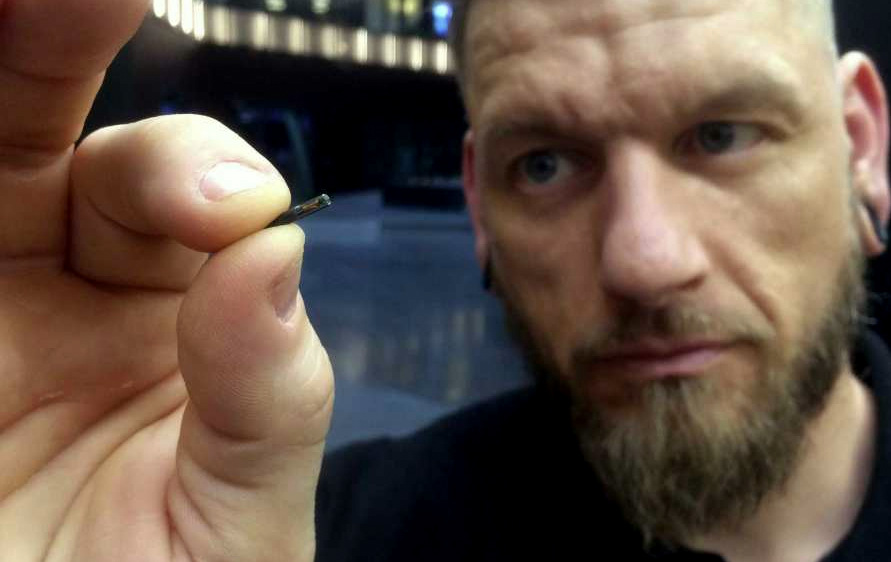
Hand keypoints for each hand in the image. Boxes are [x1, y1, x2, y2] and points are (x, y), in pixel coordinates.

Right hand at [0, 1, 333, 559]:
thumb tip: (274, 252)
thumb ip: (269, 391)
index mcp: (175, 310)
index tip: (231, 213)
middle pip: (52, 130)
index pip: (193, 197)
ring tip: (31, 3)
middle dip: (61, 43)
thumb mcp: (245, 510)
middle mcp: (64, 283)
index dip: (205, 180)